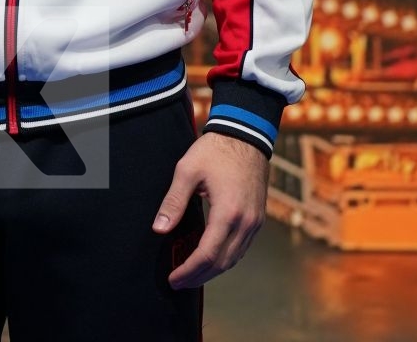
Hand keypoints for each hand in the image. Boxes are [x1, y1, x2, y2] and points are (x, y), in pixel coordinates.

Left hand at [151, 132, 267, 288]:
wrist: (246, 135)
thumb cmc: (215, 150)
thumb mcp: (187, 170)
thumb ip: (173, 201)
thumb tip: (158, 228)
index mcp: (228, 212)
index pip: (207, 255)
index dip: (188, 270)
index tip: (172, 278)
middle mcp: (246, 222)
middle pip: (222, 263)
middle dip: (199, 276)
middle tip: (178, 281)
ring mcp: (255, 221)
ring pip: (234, 258)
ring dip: (213, 270)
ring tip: (191, 273)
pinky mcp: (258, 218)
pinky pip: (242, 247)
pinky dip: (226, 258)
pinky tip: (211, 257)